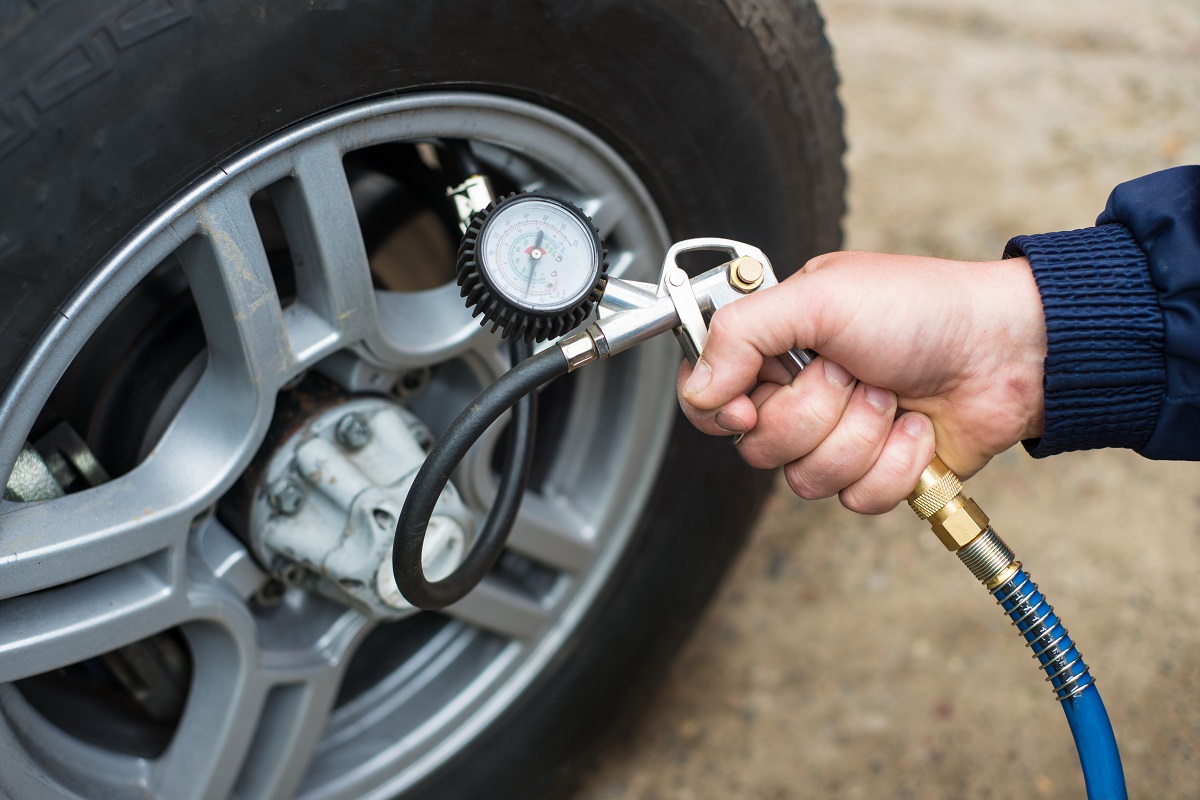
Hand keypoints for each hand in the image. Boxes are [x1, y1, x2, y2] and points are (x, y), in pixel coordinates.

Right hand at [677, 251, 1046, 512]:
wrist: (1006, 350)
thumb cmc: (922, 308)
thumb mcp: (820, 297)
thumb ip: (742, 333)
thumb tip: (696, 388)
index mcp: (774, 348)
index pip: (709, 400)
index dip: (725, 411)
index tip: (754, 401)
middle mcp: (798, 395)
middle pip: (760, 446)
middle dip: (817, 412)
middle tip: (853, 373)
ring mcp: (837, 438)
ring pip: (808, 479)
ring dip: (862, 436)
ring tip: (892, 395)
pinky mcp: (876, 473)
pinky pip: (858, 499)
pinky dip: (896, 464)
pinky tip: (916, 429)